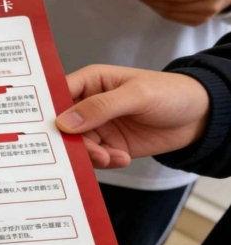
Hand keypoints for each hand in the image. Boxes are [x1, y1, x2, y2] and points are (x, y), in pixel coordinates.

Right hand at [55, 65, 208, 168]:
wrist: (199, 117)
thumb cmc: (170, 93)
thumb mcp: (136, 95)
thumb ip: (100, 107)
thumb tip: (64, 122)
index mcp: (90, 82)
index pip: (58, 95)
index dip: (48, 111)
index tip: (44, 130)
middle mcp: (88, 105)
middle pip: (64, 126)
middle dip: (74, 142)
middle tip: (92, 152)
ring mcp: (98, 126)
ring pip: (78, 145)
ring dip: (92, 155)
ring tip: (112, 157)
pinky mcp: (108, 145)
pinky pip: (95, 158)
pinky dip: (105, 162)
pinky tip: (122, 158)